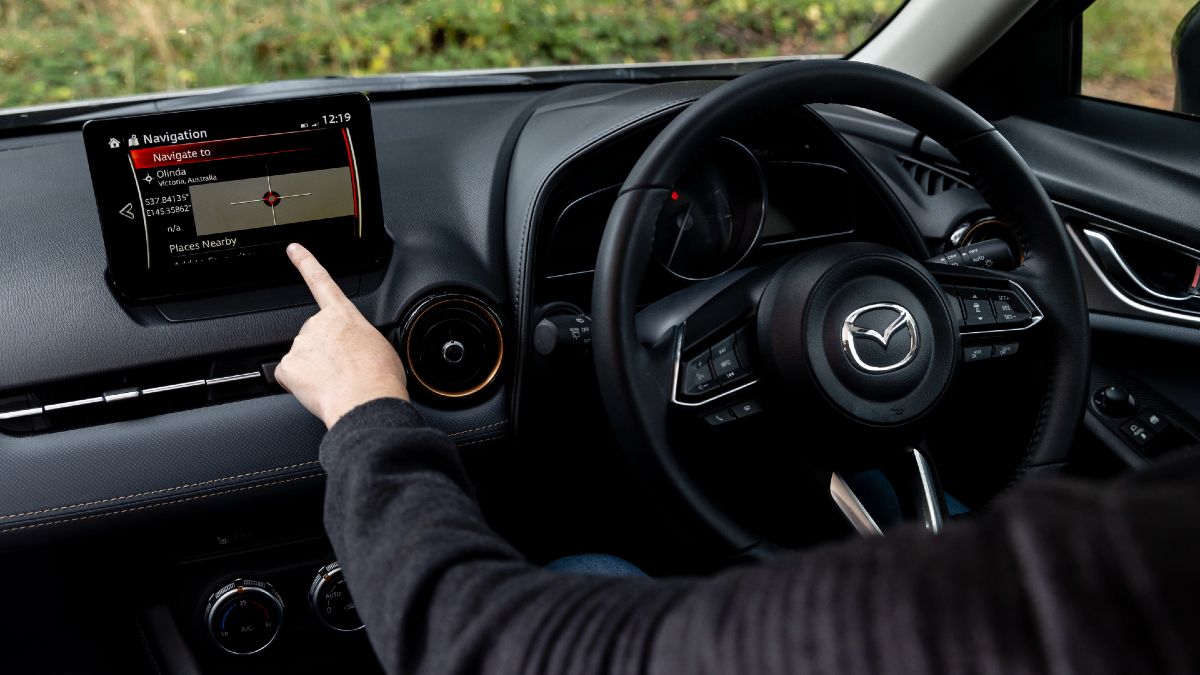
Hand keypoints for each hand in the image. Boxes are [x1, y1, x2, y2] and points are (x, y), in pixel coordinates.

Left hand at [275, 243, 408, 428]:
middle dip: (324, 353)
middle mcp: (318, 324)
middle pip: (314, 336)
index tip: (292, 249)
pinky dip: (300, 386)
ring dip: (316, 371)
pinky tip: (319, 391)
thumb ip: (361, 338)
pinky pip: (289, 377)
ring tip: (337, 384)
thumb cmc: (380, 377)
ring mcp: (301, 344)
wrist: (366, 400)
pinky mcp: (287, 367)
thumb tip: (358, 351)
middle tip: (344, 371)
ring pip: (302, 358)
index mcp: (344, 315)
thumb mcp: (382, 346)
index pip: (321, 281)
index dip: (305, 263)